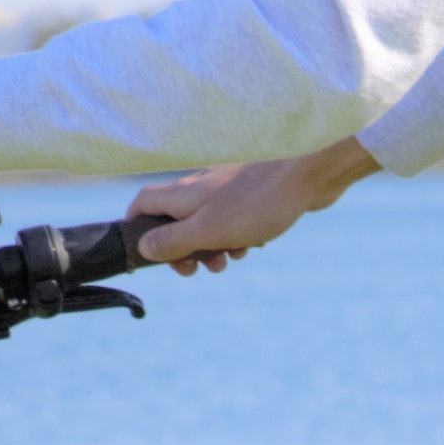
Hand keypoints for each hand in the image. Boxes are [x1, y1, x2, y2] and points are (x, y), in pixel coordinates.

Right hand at [130, 137, 377, 270]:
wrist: (307, 175)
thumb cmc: (258, 202)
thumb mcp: (208, 231)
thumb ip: (174, 240)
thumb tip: (144, 248)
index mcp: (183, 193)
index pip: (142, 203)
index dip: (136, 227)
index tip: (143, 252)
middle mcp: (200, 186)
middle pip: (174, 219)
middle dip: (181, 249)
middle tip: (195, 270)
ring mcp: (226, 189)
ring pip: (206, 223)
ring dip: (211, 247)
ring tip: (227, 261)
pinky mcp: (251, 194)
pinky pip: (233, 220)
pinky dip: (236, 236)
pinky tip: (252, 244)